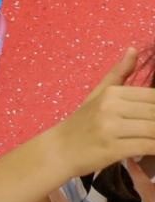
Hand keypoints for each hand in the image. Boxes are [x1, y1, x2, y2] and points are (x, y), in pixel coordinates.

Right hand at [50, 48, 154, 177]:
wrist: (57, 152)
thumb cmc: (79, 125)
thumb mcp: (96, 95)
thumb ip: (118, 74)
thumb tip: (134, 49)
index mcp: (111, 93)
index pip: (153, 96)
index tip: (151, 115)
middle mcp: (110, 107)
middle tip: (153, 126)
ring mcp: (110, 128)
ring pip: (153, 129)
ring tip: (154, 137)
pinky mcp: (111, 149)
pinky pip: (146, 146)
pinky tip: (154, 150)